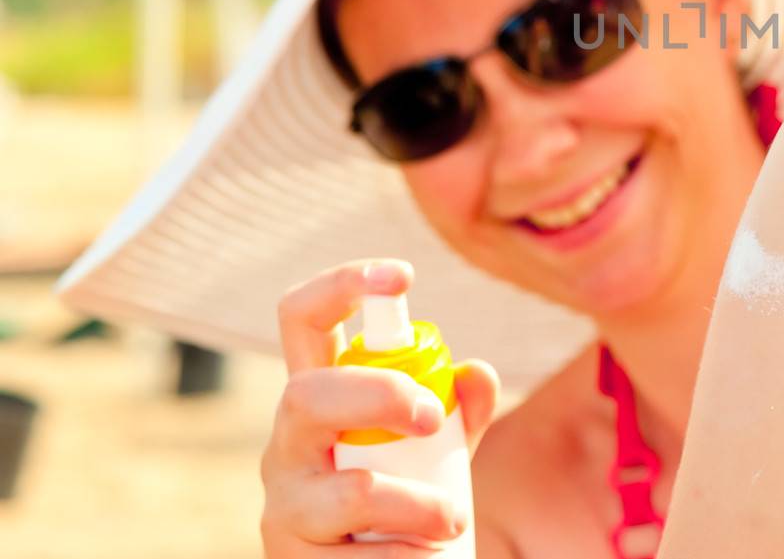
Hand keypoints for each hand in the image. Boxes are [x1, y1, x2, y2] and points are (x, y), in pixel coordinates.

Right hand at [260, 259, 499, 556]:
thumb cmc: (400, 499)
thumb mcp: (433, 448)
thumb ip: (459, 410)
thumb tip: (477, 372)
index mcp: (319, 397)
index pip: (303, 320)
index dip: (343, 284)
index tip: (403, 275)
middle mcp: (288, 442)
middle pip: (307, 395)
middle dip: (380, 396)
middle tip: (433, 418)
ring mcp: (284, 503)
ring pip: (348, 493)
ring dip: (417, 504)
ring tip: (452, 520)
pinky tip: (424, 558)